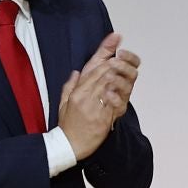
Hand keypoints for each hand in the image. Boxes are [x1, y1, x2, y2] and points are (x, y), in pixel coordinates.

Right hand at [58, 33, 139, 159]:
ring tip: (125, 67)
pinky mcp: (103, 118)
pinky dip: (120, 94)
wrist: (70, 145)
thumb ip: (70, 86)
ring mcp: (94, 108)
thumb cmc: (67, 125)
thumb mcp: (63, 103)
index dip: (104, 55)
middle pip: (102, 74)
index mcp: (76, 92)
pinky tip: (125, 88)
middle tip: (122, 55)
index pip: (92, 69)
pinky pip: (113, 103)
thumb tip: (77, 73)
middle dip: (114, 63)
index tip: (115, 42)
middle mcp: (85, 97)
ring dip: (118, 75)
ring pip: (108, 85)